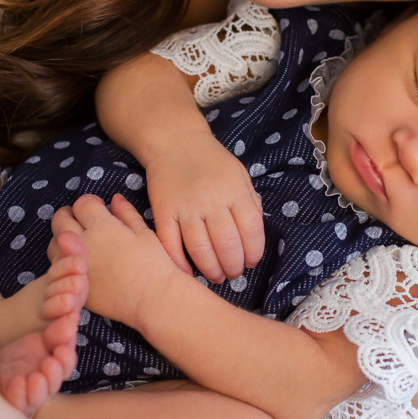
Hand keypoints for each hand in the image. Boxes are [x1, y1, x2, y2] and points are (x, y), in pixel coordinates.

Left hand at [51, 194, 187, 327]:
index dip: (90, 202)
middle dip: (69, 215)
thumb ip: (126, 213)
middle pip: (61, 220)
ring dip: (62, 237)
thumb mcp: (144, 232)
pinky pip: (58, 267)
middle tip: (80, 220)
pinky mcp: (75, 283)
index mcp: (101, 226)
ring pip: (53, 243)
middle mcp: (83, 242)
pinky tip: (78, 261)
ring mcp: (75, 264)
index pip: (82, 204)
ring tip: (76, 241)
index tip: (98, 207)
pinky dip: (64, 260)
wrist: (151, 297)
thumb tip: (115, 199)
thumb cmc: (153, 263)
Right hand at [143, 130, 263, 281]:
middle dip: (233, 267)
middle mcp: (212, 201)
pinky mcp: (163, 212)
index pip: (251, 230)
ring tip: (216, 276)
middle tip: (233, 273)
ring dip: (211, 270)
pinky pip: (170, 244)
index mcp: (235, 191)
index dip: (254, 252)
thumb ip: (250, 203)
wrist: (175, 142)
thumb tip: (254, 238)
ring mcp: (186, 207)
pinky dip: (179, 263)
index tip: (251, 262)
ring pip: (200, 250)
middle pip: (227, 245)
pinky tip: (188, 273)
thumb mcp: (240, 175)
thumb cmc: (213, 162)